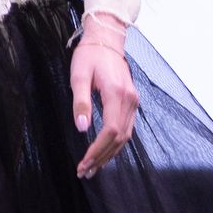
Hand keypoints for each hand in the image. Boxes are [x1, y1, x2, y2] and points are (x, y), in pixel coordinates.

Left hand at [71, 36, 139, 178]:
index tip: (83, 162)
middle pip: (119, 138)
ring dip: (109, 154)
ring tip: (93, 168)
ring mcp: (134, 102)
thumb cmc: (89, 56)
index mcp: (116, 94)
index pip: (110, 130)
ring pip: (125, 137)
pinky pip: (126, 129)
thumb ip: (80, 102)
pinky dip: (115, 144)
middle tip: (85, 171)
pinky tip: (104, 153)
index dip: (97, 150)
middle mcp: (130, 100)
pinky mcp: (132, 102)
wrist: (106, 40)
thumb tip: (81, 128)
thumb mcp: (78, 76)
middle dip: (102, 157)